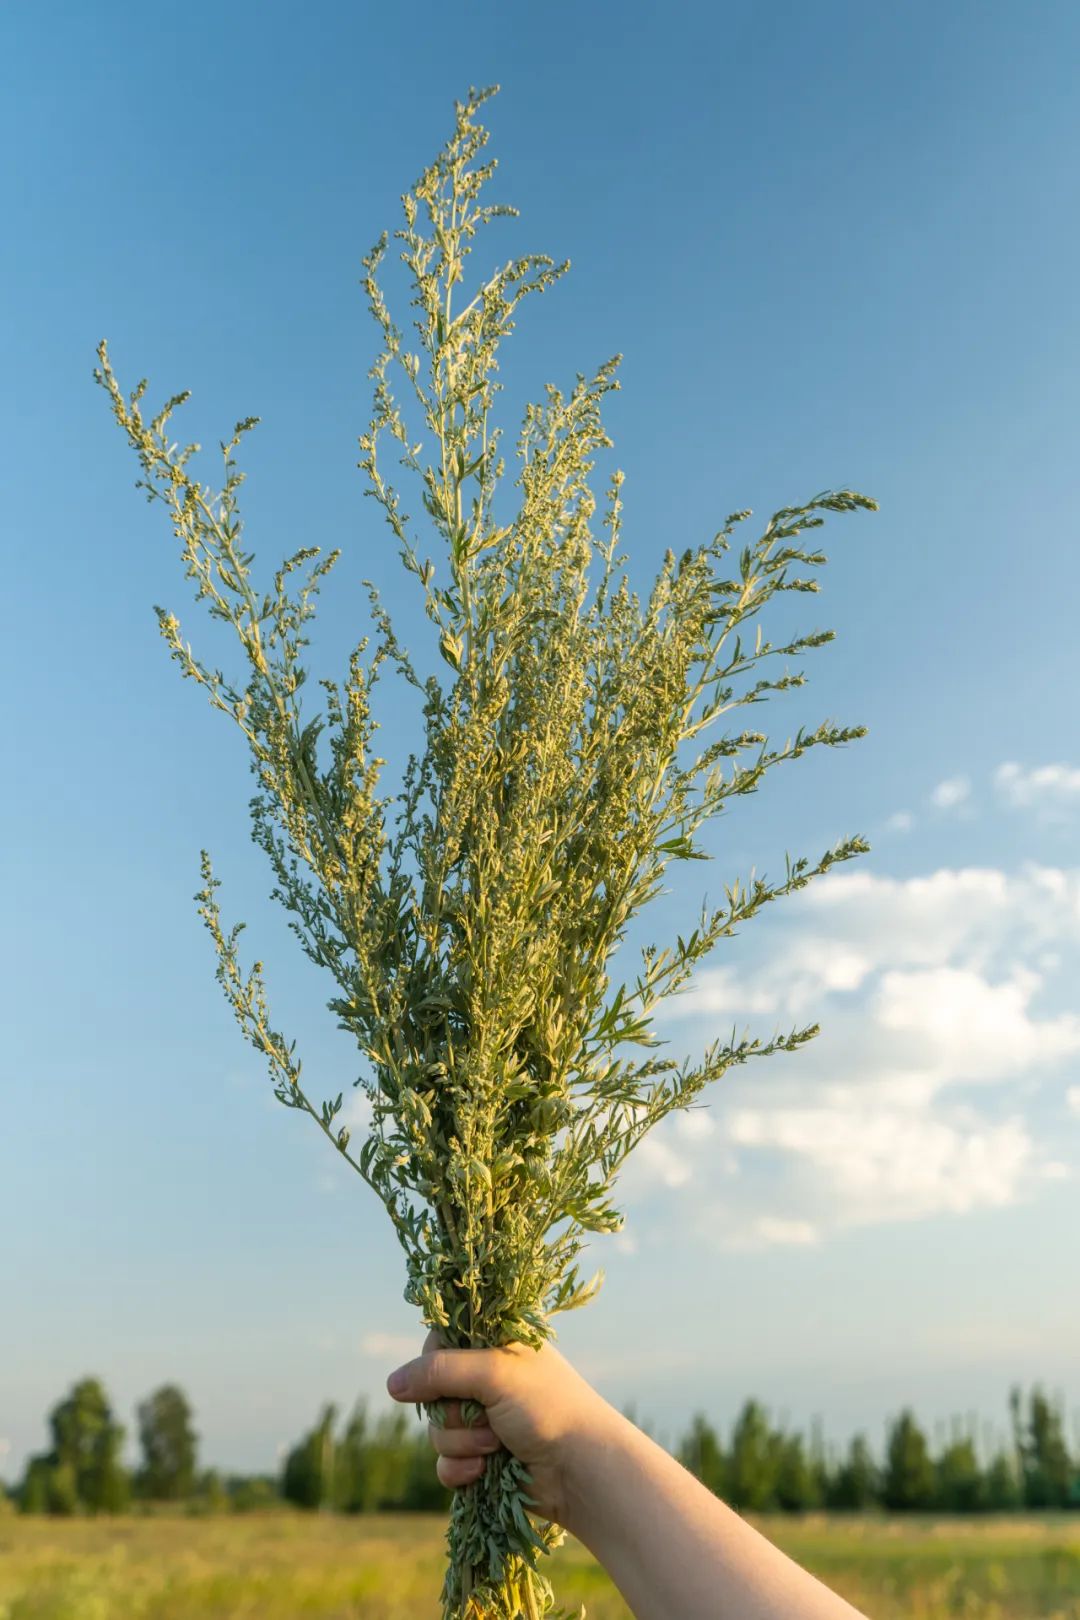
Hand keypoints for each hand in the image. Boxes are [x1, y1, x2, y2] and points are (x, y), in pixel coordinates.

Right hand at [386, 1328, 615, 1524]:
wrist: (580, 1471)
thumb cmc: (547, 1408)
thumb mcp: (494, 1374)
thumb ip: (440, 1372)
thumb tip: (392, 1385)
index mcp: (495, 1346)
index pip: (441, 1341)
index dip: (435, 1361)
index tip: (447, 1374)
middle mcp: (486, 1381)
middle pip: (431, 1390)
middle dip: (452, 1410)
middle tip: (487, 1414)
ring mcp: (483, 1421)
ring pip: (436, 1430)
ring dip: (461, 1442)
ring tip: (497, 1444)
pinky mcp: (480, 1460)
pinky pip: (444, 1464)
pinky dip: (459, 1470)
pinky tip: (483, 1473)